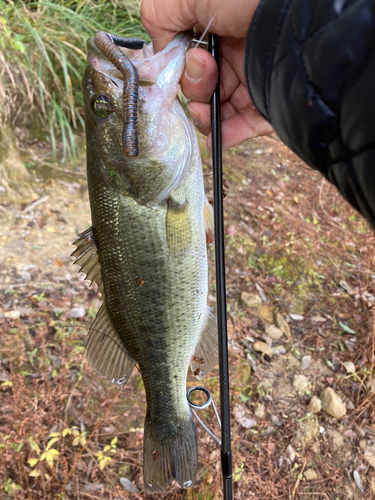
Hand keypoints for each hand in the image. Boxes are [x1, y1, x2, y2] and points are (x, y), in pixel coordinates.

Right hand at [141, 0, 273, 149]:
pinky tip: (216, 139)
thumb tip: (161, 51)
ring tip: (204, 114)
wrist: (300, 21)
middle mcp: (236, 51)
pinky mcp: (269, 103)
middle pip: (201, 83)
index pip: (188, 54)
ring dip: (203, 116)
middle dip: (193, 87)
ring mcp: (253, 78)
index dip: (178, 64)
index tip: (177, 63)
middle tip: (205, 75)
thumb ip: (161, 16)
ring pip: (218, 108)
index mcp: (218, 24)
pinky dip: (226, 135)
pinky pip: (243, 126)